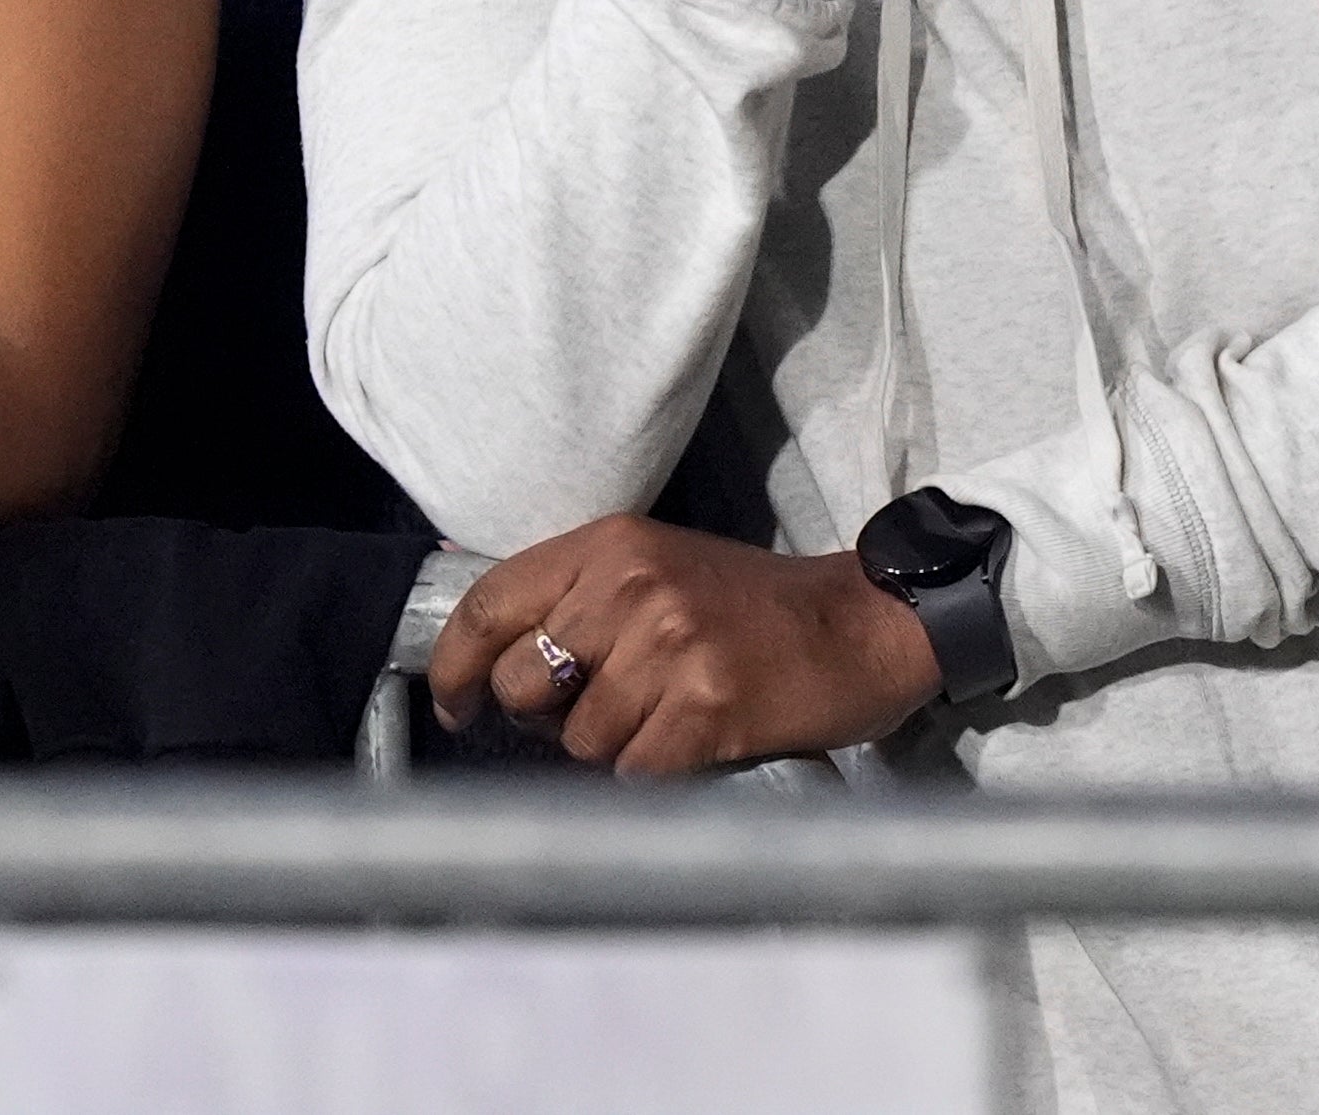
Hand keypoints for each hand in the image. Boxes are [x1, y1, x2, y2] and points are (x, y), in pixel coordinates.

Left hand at [426, 516, 943, 775]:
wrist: (864, 623)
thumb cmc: (753, 607)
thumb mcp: (657, 569)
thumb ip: (576, 599)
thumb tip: (482, 660)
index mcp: (612, 545)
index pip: (489, 605)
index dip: (454, 667)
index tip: (456, 707)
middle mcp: (634, 586)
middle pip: (523, 684)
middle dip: (546, 718)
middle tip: (599, 712)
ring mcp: (672, 646)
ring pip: (579, 741)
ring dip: (614, 749)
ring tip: (668, 718)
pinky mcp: (708, 706)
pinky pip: (635, 773)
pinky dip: (658, 772)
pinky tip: (697, 742)